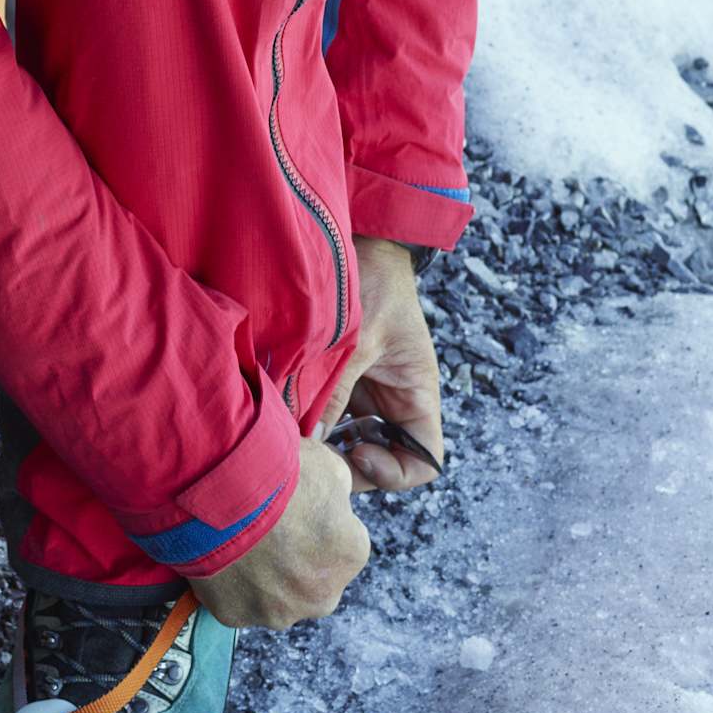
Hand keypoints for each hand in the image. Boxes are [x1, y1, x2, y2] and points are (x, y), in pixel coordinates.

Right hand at [192, 436, 371, 630]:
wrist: (217, 488)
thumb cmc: (276, 475)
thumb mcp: (327, 465)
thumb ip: (339, 489)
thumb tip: (333, 497)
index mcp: (350, 556)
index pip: (343, 542)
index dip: (318, 522)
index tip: (296, 508)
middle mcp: (321, 596)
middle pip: (312, 578)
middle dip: (296, 558)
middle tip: (269, 526)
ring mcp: (277, 611)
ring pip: (276, 596)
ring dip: (264, 576)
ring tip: (241, 539)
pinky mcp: (235, 615)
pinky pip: (238, 600)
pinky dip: (231, 583)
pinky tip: (221, 555)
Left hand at [312, 237, 445, 489]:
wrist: (362, 241)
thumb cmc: (375, 281)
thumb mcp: (359, 337)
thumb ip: (335, 390)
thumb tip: (312, 441)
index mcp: (416, 394)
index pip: (425, 460)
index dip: (395, 471)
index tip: (358, 452)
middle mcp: (393, 401)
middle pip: (382, 459)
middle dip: (351, 466)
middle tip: (315, 458)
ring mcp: (365, 392)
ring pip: (350, 441)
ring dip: (326, 445)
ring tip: (297, 440)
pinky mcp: (339, 380)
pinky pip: (327, 415)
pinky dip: (310, 422)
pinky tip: (287, 417)